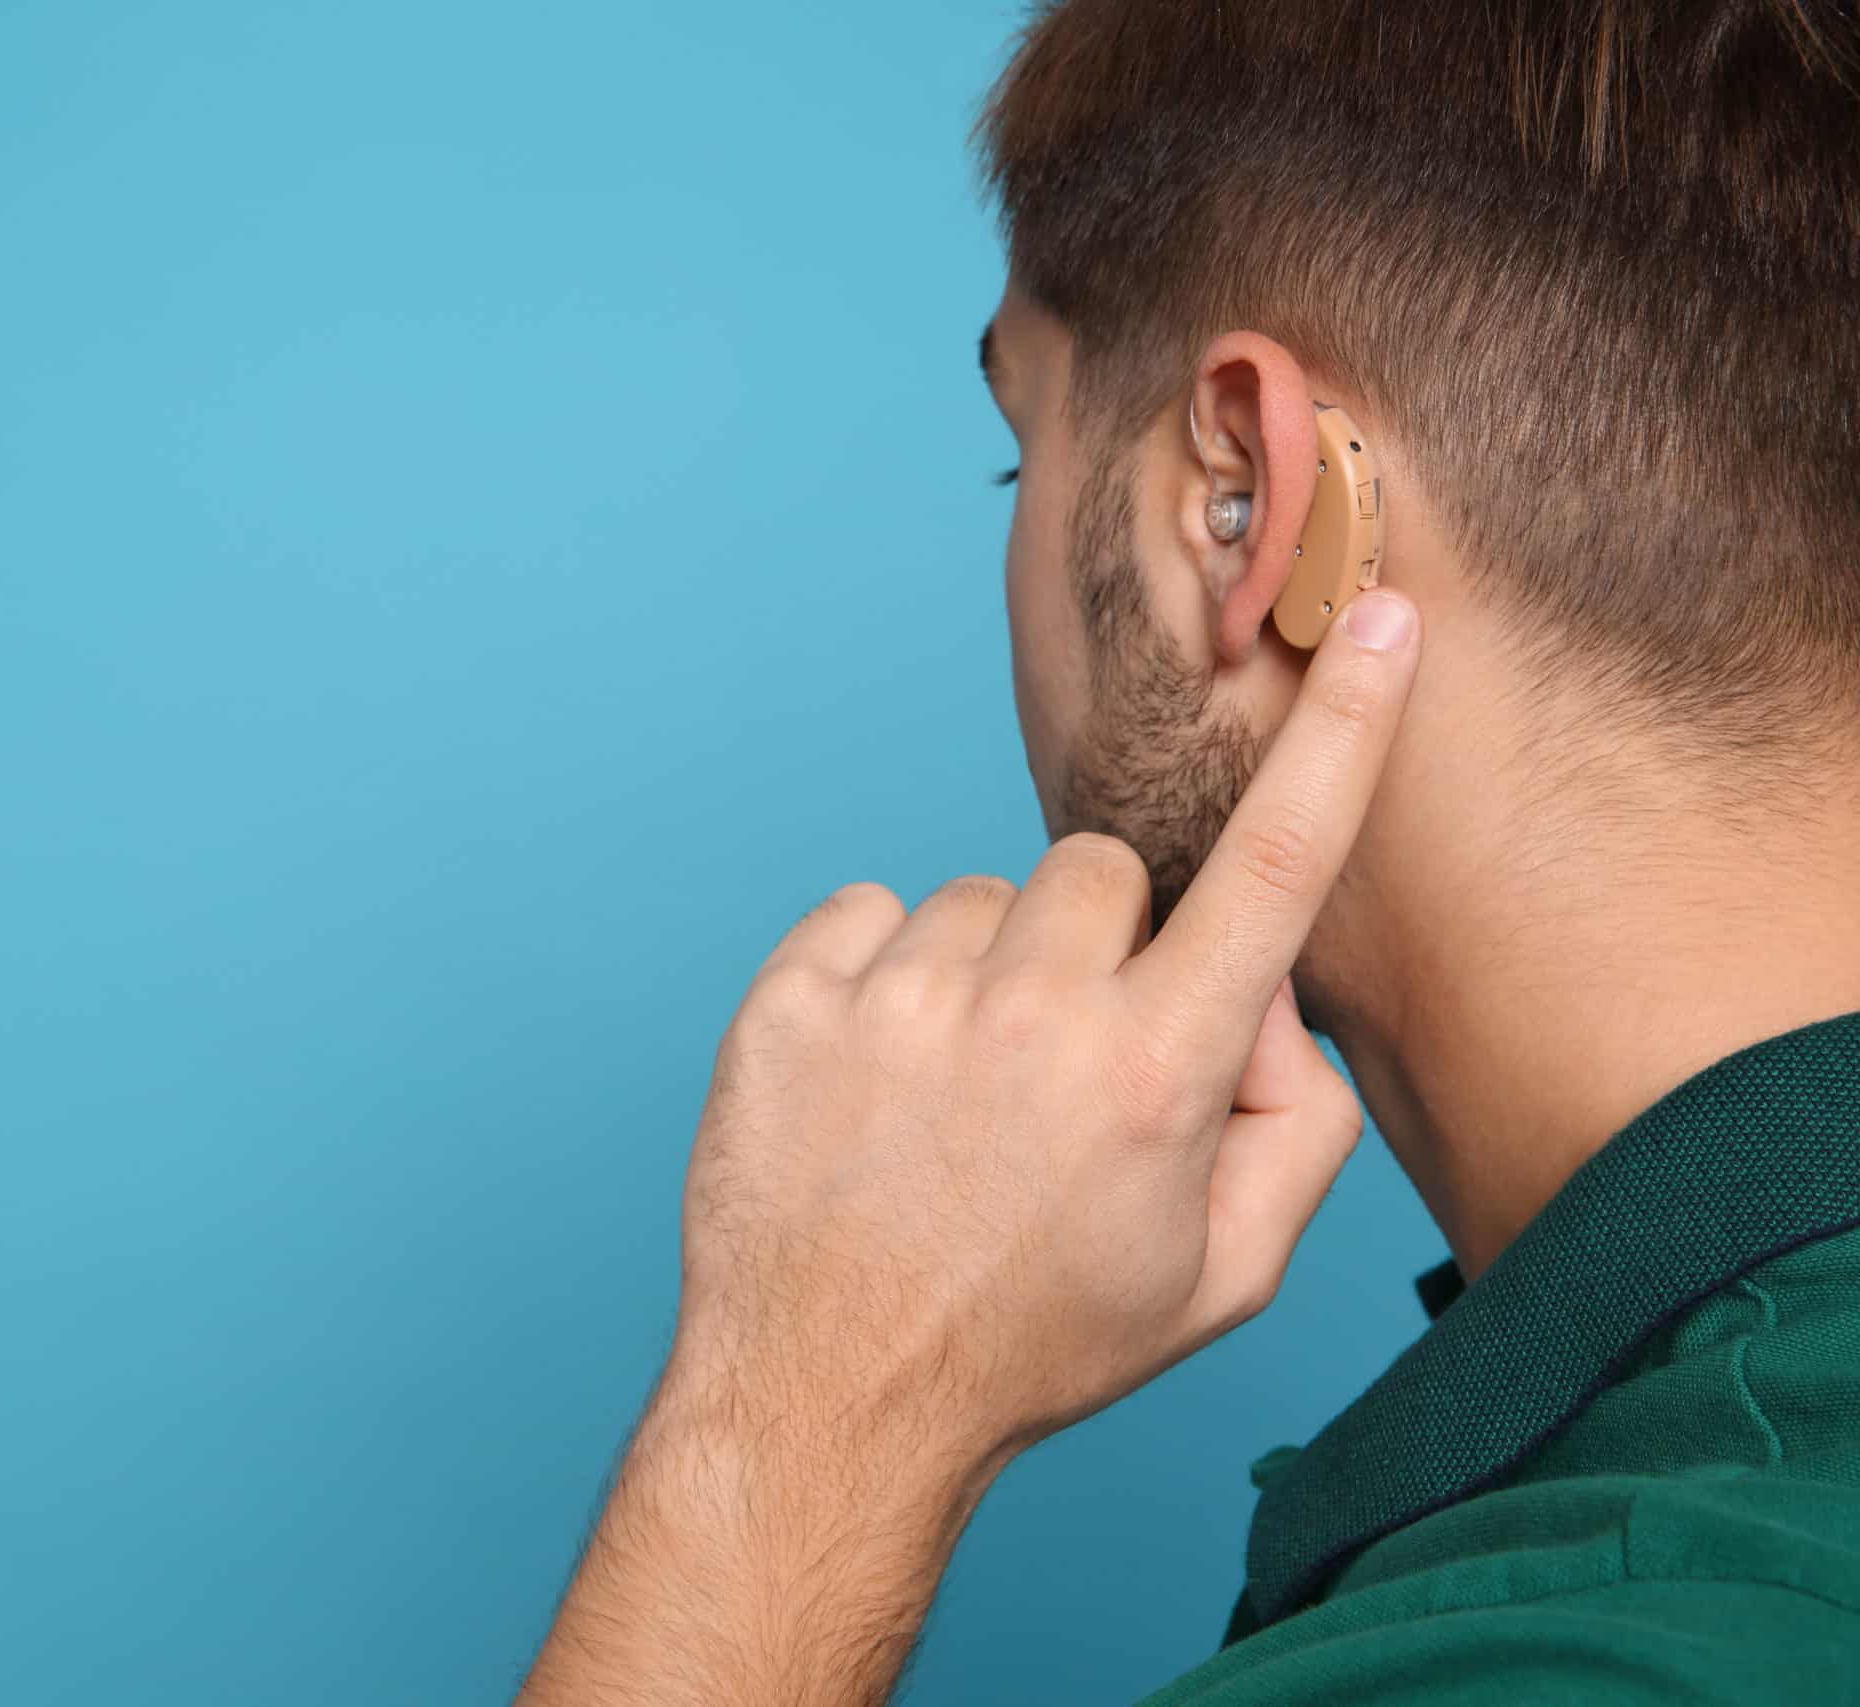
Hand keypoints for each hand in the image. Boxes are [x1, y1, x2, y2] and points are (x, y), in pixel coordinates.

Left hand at [662, 588, 1421, 1491]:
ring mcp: (900, 1000)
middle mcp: (1034, 1014)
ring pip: (982, 897)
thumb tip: (1272, 1008)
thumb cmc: (1034, 1341)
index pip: (1279, 868)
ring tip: (949, 1098)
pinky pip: (864, 912)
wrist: (830, 1395)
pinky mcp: (791, 1001)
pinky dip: (875, 977)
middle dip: (1099, 950)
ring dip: (983, 973)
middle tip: (1055, 1067)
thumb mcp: (1217, 1279)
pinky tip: (871, 1079)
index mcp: (1157, 1075)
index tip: (1374, 617)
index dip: (1344, 734)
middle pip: (1103, 875)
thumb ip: (1298, 1131)